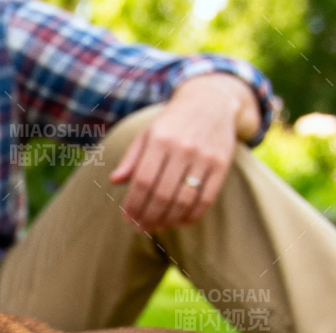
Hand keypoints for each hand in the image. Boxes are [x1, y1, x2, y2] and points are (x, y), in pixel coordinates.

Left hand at [109, 74, 257, 232]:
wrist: (211, 102)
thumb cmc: (172, 122)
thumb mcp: (147, 133)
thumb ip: (131, 158)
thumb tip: (114, 181)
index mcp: (159, 139)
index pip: (142, 181)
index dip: (133, 204)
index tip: (127, 218)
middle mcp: (182, 148)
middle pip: (162, 194)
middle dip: (148, 216)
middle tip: (141, 227)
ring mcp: (204, 157)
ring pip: (184, 200)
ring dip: (168, 220)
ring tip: (156, 226)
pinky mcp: (221, 165)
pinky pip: (206, 199)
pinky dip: (191, 216)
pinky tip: (178, 221)